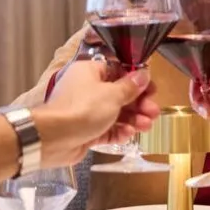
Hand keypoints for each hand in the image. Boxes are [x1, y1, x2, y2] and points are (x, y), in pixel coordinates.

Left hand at [34, 59, 159, 166]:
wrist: (56, 138)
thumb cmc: (83, 109)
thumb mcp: (113, 94)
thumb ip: (130, 86)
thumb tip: (143, 75)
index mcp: (90, 72)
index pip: (118, 71)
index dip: (136, 81)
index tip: (151, 90)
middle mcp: (86, 90)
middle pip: (119, 94)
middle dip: (138, 104)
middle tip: (153, 111)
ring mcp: (85, 111)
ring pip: (115, 113)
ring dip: (133, 119)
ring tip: (146, 125)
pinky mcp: (85, 130)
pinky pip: (106, 129)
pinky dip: (118, 132)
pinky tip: (129, 134)